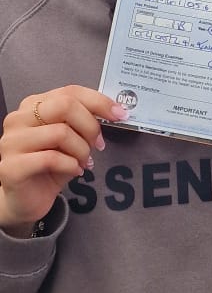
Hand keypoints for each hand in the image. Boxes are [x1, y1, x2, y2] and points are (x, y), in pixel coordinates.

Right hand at [0, 87, 128, 235]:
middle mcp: (18, 119)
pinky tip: (74, 171)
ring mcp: (12, 142)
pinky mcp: (12, 166)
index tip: (120, 114)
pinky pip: (52, 159)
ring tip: (83, 162)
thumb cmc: (48, 167)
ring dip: (81, 150)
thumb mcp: (69, 139)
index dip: (99, 101)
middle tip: (99, 144)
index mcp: (32, 105)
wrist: (25, 200)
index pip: (70, 92)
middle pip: (65, 106)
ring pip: (61, 133)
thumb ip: (82, 121)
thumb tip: (115, 112)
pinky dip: (71, 165)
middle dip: (90, 126)